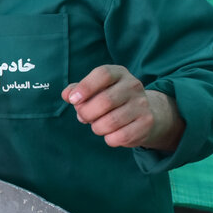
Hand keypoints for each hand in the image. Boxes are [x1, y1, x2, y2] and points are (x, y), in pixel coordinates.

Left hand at [62, 65, 184, 151]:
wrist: (145, 114)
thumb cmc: (111, 100)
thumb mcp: (95, 90)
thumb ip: (77, 90)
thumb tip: (67, 95)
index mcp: (119, 73)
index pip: (103, 74)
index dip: (85, 87)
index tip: (73, 100)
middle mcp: (133, 86)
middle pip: (104, 101)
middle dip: (86, 113)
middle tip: (83, 117)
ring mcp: (142, 105)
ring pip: (110, 122)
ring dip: (97, 127)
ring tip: (97, 125)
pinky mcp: (146, 123)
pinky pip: (120, 137)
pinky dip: (109, 138)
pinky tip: (111, 134)